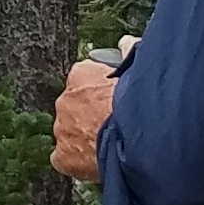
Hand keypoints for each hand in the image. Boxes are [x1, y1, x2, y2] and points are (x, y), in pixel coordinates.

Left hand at [52, 41, 136, 182]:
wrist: (140, 138)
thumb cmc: (141, 102)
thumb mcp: (138, 69)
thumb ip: (129, 53)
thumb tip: (125, 43)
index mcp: (80, 74)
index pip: (85, 78)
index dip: (101, 90)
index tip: (113, 99)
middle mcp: (65, 100)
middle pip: (75, 106)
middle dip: (90, 114)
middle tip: (112, 124)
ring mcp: (62, 129)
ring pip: (70, 132)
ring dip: (85, 137)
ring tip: (108, 144)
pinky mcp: (63, 157)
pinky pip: (64, 159)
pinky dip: (76, 162)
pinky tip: (94, 162)